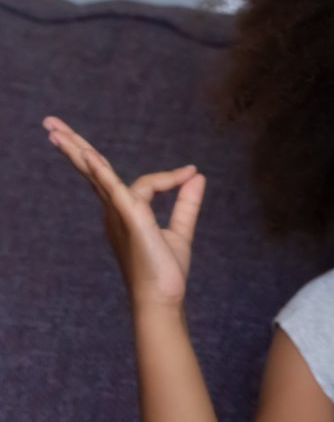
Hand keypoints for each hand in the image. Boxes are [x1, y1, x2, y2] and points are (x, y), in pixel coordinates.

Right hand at [43, 117, 205, 309]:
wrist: (163, 298)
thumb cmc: (165, 270)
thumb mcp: (180, 230)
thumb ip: (186, 202)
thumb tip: (196, 175)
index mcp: (124, 212)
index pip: (143, 182)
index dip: (170, 176)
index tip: (191, 173)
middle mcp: (114, 211)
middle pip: (92, 170)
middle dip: (74, 146)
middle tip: (50, 123)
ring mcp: (118, 214)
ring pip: (96, 174)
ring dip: (77, 150)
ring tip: (53, 129)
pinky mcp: (131, 219)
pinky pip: (115, 191)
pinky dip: (103, 173)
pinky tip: (90, 158)